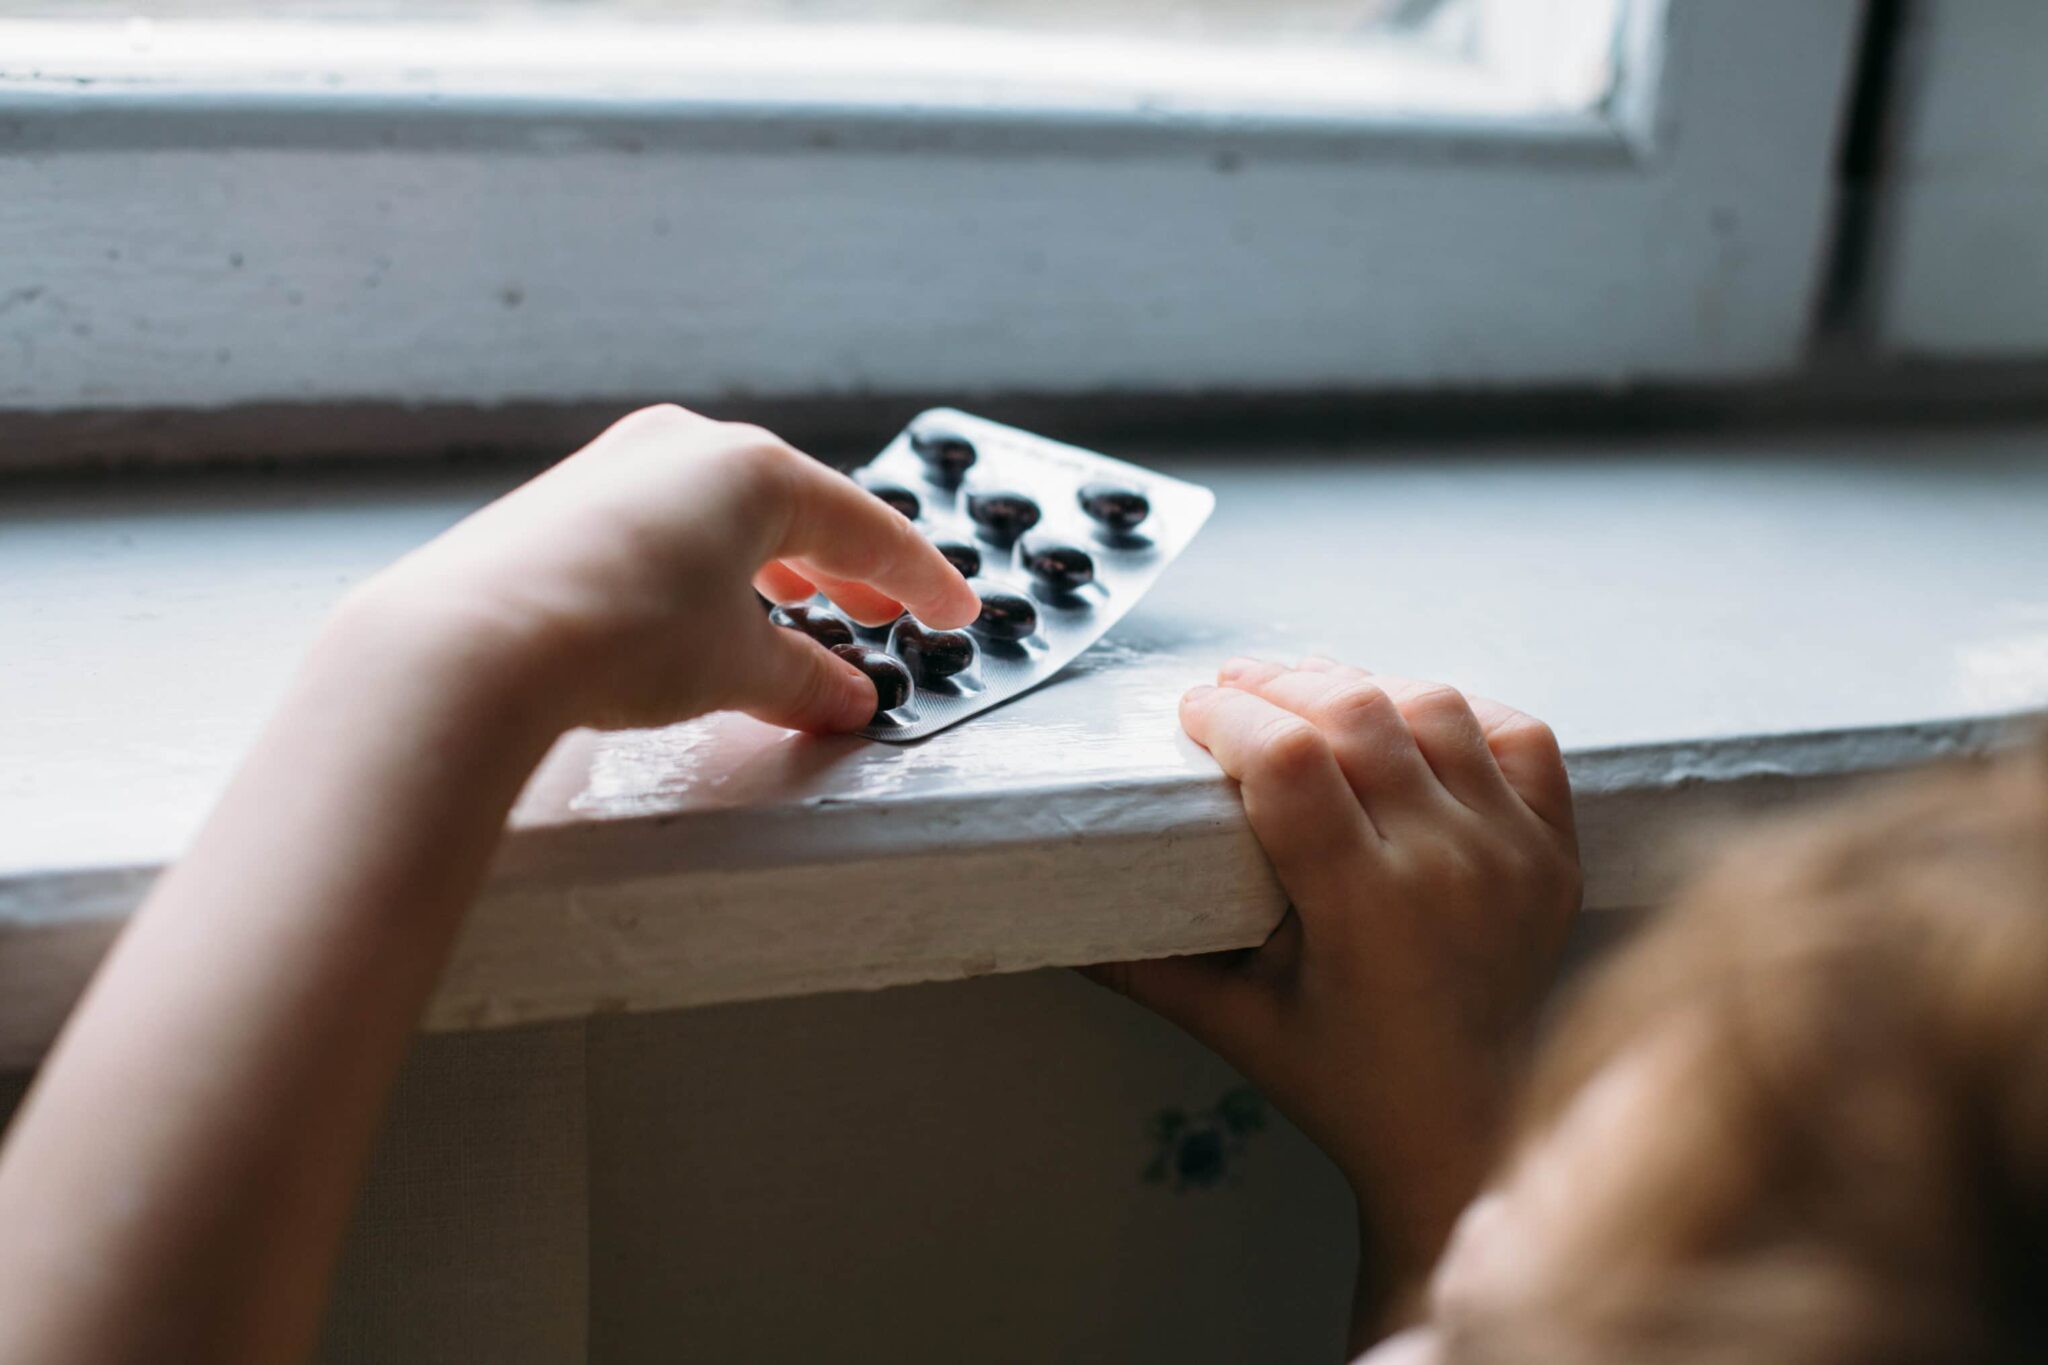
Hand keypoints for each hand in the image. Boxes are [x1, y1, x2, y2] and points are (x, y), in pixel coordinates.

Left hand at [348, 403, 979, 733]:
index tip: (955, 612)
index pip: (863, 528)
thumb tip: (844, 700)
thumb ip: (804, 679)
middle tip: (886, 619)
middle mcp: (686, 449)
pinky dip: (712, 574)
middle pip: (795, 512)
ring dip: (775, 574)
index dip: (918, 580)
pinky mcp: (566, 505)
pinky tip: (710, 618)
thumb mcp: (737, 666)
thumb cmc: (619, 636)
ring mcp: (619, 469)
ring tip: (799, 620)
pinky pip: (669, 532)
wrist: (471, 643)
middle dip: (846, 573)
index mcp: (752, 467)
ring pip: (727, 520)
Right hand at [1095, 657, 1579, 1327]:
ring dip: (1362, 687)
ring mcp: (1513, 852)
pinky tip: (1408, 723)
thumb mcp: (1234, 1025)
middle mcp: (1451, 866)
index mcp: (1368, 909)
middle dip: (1280, 685)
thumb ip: (1144, 965)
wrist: (1473, 1133)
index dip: (1230, 716)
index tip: (1193, 713)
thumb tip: (1057, 920)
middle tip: (1234, 691)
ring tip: (1309, 696)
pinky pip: (1517, 735)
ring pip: (1435, 706)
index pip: (1289, 760)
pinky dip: (1459, 715)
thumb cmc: (1348, 1086)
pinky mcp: (1553, 850)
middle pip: (1358, 712)